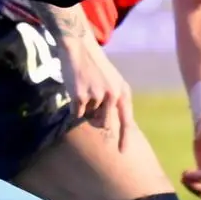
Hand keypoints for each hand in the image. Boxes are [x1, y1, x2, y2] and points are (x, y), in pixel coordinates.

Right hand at [67, 30, 133, 146]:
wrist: (79, 47)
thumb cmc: (95, 65)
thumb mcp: (112, 81)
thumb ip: (114, 100)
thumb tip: (109, 124)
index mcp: (123, 92)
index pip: (126, 120)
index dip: (125, 138)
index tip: (123, 152)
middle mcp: (113, 95)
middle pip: (103, 123)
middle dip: (95, 118)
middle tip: (89, 102)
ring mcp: (97, 96)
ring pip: (88, 117)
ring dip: (84, 110)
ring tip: (84, 90)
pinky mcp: (81, 96)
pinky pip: (76, 114)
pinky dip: (74, 108)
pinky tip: (75, 90)